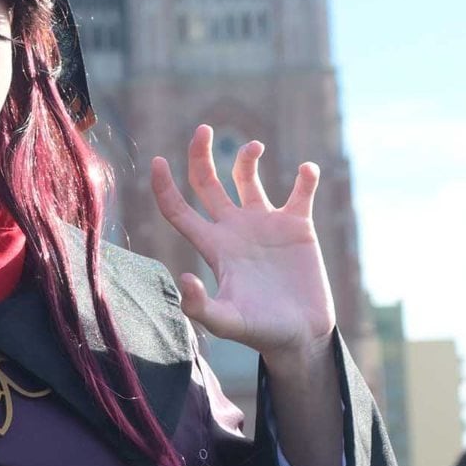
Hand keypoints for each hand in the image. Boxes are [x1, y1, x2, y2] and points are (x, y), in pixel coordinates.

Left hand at [150, 132, 336, 364]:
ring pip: (249, 178)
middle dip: (201, 154)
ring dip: (249, 157)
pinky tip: (306, 172)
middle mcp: (235, 229)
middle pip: (208, 182)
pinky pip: (300, 192)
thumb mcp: (227, 323)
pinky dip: (305, 178)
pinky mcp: (298, 227)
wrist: (300, 337)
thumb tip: (182, 277)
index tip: (159, 161)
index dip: (164, 186)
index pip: (179, 209)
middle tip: (203, 128)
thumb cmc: (261, 332)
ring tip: (255, 148)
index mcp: (214, 246)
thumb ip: (201, 307)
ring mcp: (266, 225)